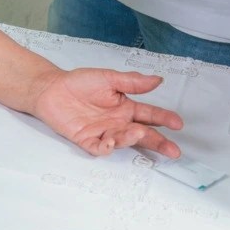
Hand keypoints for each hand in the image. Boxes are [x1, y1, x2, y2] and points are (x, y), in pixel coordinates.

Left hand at [32, 68, 182, 157]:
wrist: (52, 88)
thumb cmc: (79, 82)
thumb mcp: (108, 78)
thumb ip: (132, 82)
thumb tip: (158, 80)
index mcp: (125, 107)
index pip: (149, 115)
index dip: (163, 119)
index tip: (177, 123)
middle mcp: (117, 123)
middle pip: (142, 135)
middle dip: (158, 142)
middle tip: (173, 150)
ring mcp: (103, 133)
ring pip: (123, 141)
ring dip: (131, 139)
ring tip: (138, 132)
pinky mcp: (87, 140)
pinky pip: (100, 149)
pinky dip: (107, 148)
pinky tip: (110, 141)